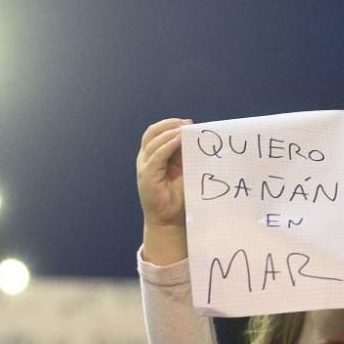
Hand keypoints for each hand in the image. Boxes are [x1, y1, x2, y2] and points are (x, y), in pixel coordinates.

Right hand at [136, 117, 191, 264]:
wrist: (169, 220)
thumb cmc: (178, 197)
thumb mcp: (184, 171)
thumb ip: (186, 155)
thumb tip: (199, 139)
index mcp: (153, 156)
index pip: (157, 133)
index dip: (171, 124)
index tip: (189, 123)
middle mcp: (146, 159)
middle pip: (152, 133)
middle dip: (170, 125)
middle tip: (188, 123)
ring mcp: (144, 166)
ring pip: (154, 141)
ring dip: (170, 132)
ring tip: (184, 129)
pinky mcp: (147, 175)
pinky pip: (157, 155)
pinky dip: (167, 145)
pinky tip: (178, 140)